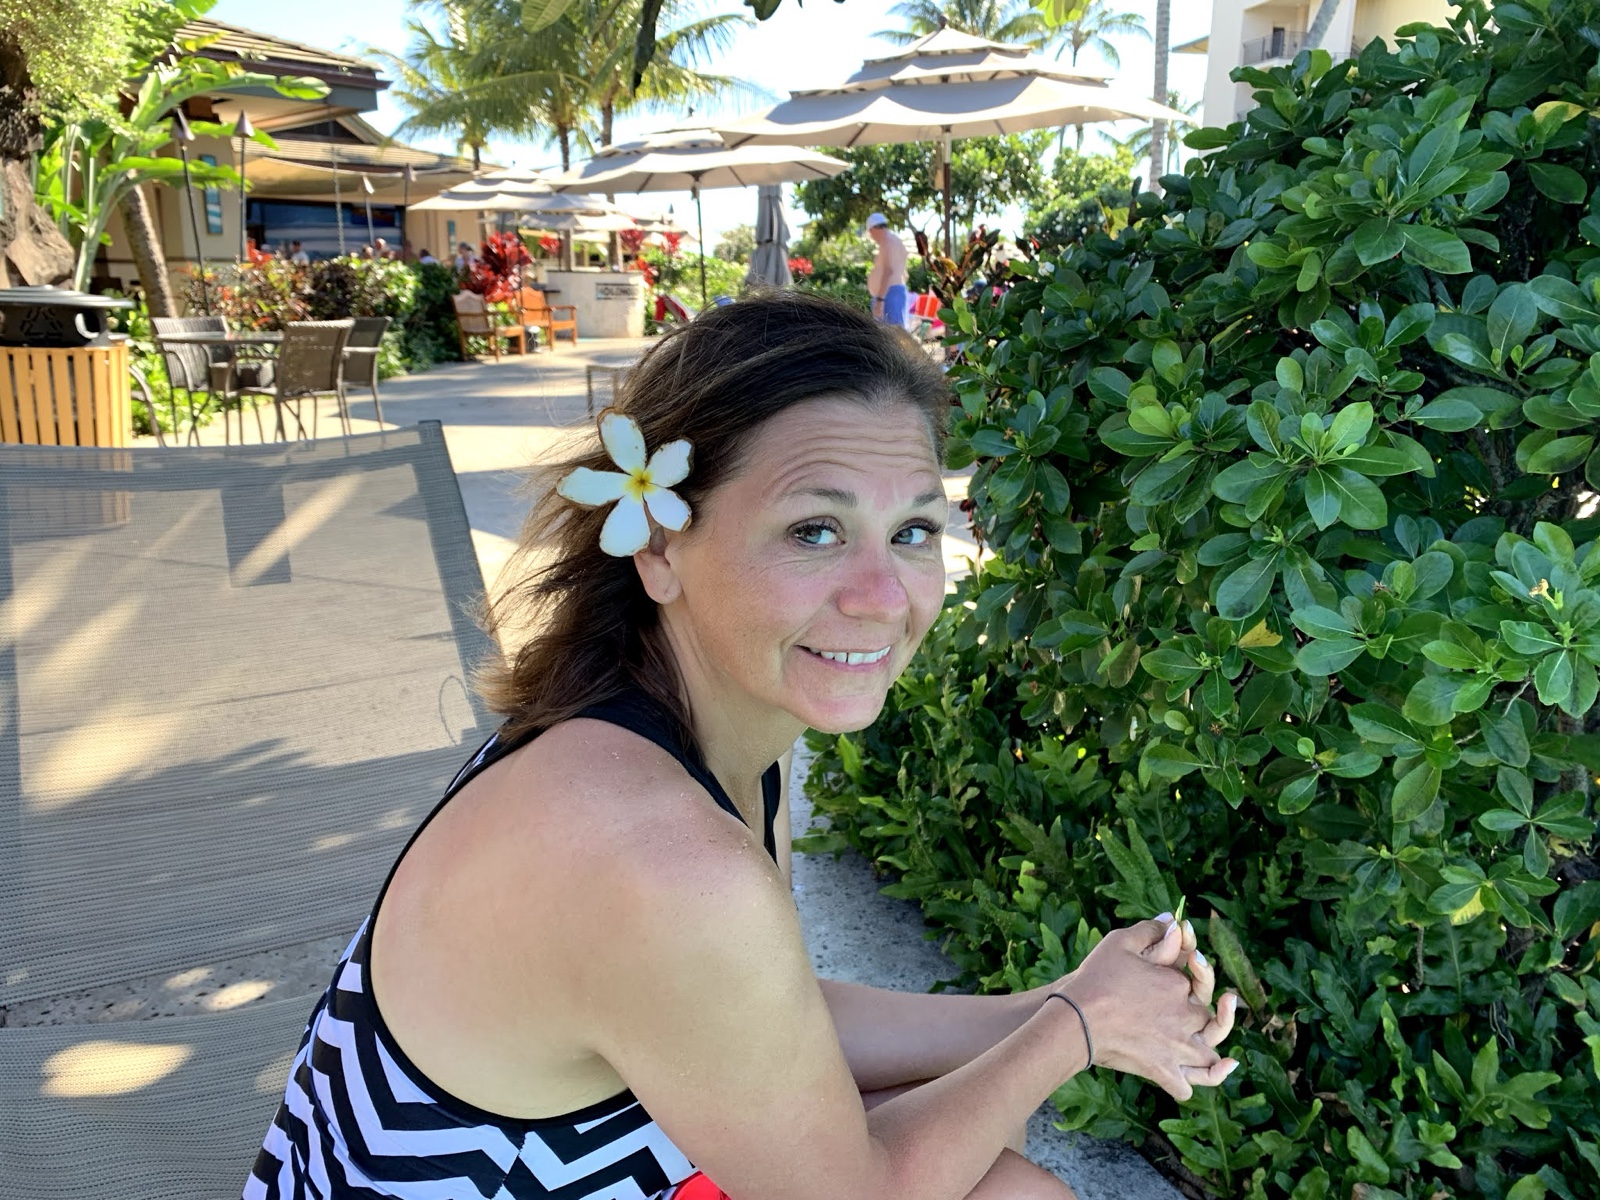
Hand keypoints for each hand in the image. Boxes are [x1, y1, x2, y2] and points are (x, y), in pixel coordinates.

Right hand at [1046, 916, 1237, 1101]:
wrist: (1076, 1020)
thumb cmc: (1096, 978)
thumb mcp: (1120, 942)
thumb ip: (1150, 931)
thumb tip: (1172, 921)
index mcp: (1178, 985)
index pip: (1202, 980)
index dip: (1199, 970)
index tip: (1191, 961)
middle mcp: (1185, 1018)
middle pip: (1210, 1020)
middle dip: (1214, 1015)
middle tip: (1214, 1009)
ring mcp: (1176, 1048)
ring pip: (1208, 1057)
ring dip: (1212, 1057)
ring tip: (1221, 1057)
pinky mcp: (1161, 1071)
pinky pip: (1185, 1086)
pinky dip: (1187, 1084)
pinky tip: (1186, 1081)